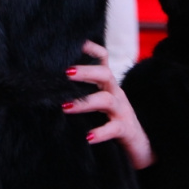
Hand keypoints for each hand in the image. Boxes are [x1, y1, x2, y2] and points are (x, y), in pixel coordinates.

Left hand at [64, 40, 154, 169]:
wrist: (139, 145)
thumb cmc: (111, 121)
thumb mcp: (98, 104)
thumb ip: (81, 94)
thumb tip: (50, 89)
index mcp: (107, 85)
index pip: (102, 60)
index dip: (91, 49)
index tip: (75, 42)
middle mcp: (115, 94)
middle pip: (105, 74)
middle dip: (86, 71)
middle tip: (66, 72)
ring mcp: (121, 110)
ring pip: (106, 99)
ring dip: (86, 102)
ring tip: (66, 107)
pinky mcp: (125, 129)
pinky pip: (114, 128)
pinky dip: (101, 132)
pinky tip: (88, 137)